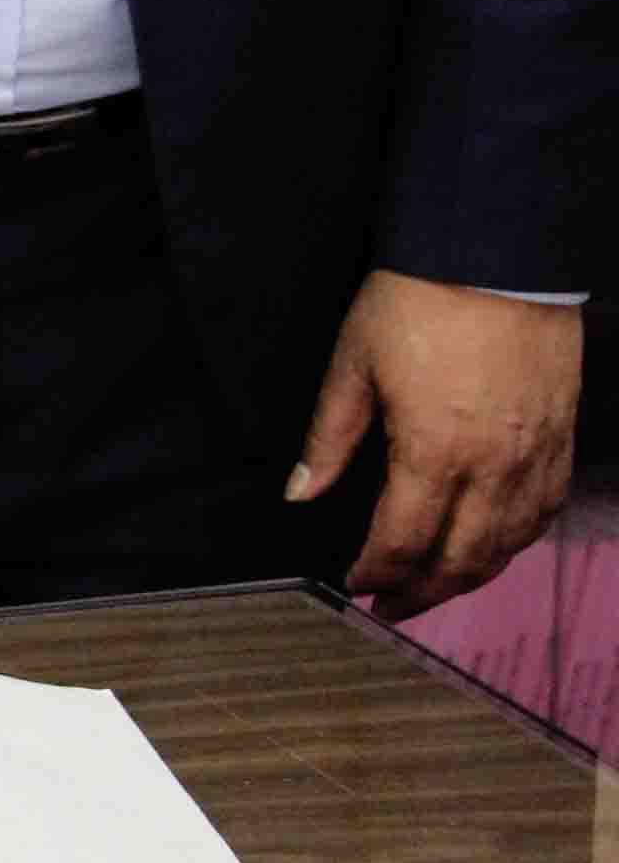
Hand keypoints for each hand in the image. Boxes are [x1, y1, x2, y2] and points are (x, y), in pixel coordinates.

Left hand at [291, 269, 582, 619]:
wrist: (498, 255)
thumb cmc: (416, 303)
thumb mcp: (351, 366)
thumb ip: (328, 440)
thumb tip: (300, 495)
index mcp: (433, 452)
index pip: (403, 541)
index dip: (376, 572)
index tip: (354, 585)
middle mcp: (493, 467)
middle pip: (461, 559)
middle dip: (422, 592)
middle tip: (391, 607)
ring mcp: (535, 456)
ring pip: (507, 544)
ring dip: (469, 576)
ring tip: (434, 588)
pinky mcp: (563, 439)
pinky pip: (544, 512)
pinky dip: (516, 542)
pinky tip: (492, 546)